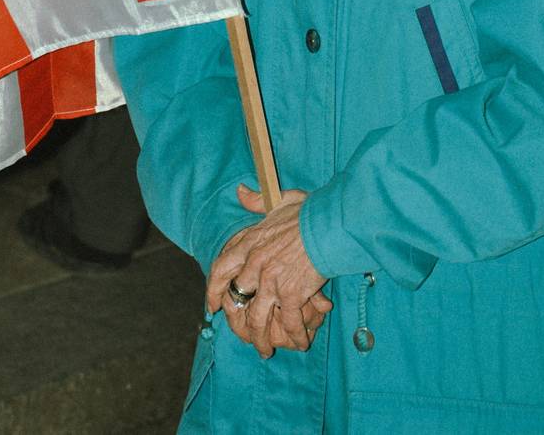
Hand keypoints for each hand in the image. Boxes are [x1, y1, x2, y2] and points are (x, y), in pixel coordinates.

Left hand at [206, 185, 332, 357]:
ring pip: (257, 318)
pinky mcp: (291, 293)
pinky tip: (301, 342)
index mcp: (250, 241)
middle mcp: (255, 263)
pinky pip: (290, 323)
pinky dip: (297, 335)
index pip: (222, 267)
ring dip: (261, 338)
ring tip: (265, 350)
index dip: (214, 288)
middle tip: (243, 334)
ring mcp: (271, 280)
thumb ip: (257, 201)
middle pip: (237, 299)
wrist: (330, 224)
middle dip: (237, 321)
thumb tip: (240, 192)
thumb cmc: (309, 211)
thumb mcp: (279, 200)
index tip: (213, 304)